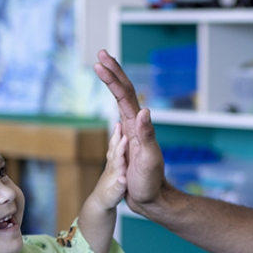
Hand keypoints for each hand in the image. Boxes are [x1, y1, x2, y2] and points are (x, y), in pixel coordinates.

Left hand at [88, 122, 127, 211]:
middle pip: (114, 149)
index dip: (121, 147)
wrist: (99, 203)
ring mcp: (111, 165)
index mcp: (115, 173)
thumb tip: (122, 179)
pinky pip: (116, 151)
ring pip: (113, 148)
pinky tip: (120, 136)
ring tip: (118, 124)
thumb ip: (118, 188)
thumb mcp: (113, 197)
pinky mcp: (113, 166)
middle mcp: (112, 166)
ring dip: (116, 137)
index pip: (117, 158)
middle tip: (119, 123)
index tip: (125, 137)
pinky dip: (117, 142)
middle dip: (117, 137)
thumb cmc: (107, 200)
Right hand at [94, 50, 166, 212]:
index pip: (125, 95)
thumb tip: (144, 111)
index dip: (112, 77)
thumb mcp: (149, 160)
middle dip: (113, 70)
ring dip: (114, 79)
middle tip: (100, 53)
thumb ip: (147, 136)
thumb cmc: (150, 182)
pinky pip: (121, 109)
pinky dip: (115, 96)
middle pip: (124, 90)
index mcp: (138, 125)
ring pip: (123, 97)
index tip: (100, 62)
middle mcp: (136, 123)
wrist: (152, 198)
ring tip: (103, 65)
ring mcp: (133, 129)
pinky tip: (114, 93)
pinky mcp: (129, 137)